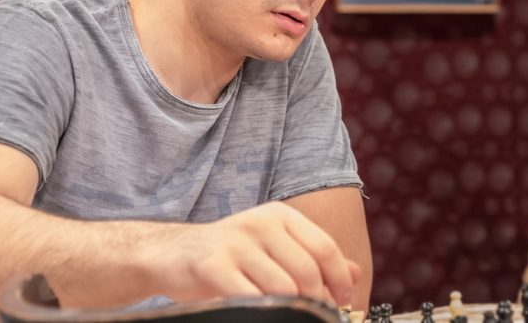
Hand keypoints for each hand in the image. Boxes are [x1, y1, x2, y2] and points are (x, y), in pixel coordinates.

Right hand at [149, 202, 357, 306]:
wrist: (174, 254)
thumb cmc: (231, 255)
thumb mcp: (274, 247)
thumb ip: (313, 257)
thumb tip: (354, 273)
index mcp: (281, 215)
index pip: (325, 247)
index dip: (339, 278)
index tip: (342, 300)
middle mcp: (260, 223)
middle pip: (307, 270)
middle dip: (317, 301)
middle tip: (314, 316)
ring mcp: (236, 243)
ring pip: (283, 288)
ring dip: (291, 310)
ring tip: (286, 316)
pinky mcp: (213, 266)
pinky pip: (251, 297)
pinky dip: (262, 311)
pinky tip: (260, 314)